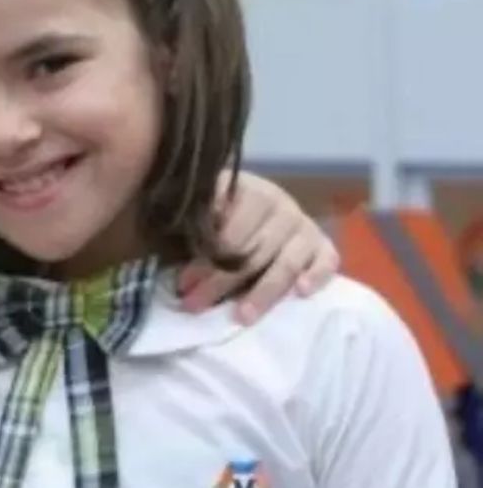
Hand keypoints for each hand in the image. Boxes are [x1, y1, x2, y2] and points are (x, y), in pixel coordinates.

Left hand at [177, 170, 340, 324]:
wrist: (257, 208)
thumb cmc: (218, 217)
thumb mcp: (201, 212)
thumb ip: (193, 228)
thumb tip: (179, 263)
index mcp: (247, 191)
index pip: (229, 229)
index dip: (205, 259)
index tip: (183, 284)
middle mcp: (280, 205)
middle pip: (253, 250)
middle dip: (222, 281)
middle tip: (196, 305)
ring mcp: (304, 225)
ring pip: (286, 261)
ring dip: (263, 292)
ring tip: (243, 317)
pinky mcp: (323, 245)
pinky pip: (327, 260)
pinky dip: (317, 275)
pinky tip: (302, 292)